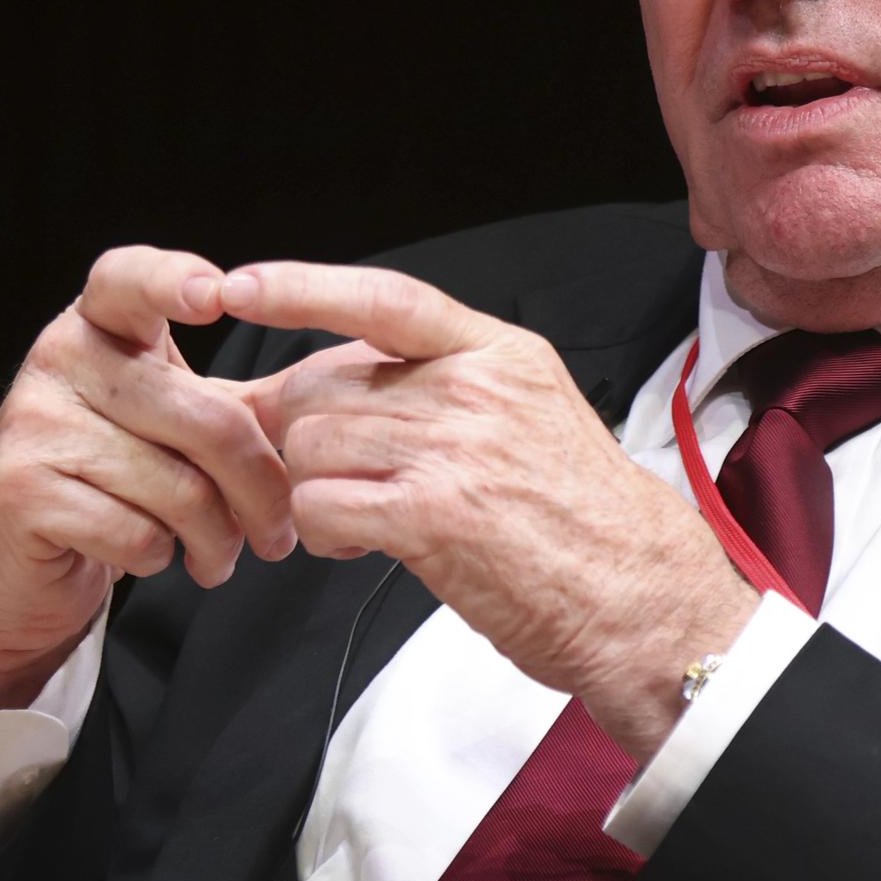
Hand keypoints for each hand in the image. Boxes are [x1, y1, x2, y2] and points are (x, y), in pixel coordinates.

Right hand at [0, 246, 295, 710]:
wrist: (6, 556)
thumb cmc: (105, 477)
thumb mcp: (168, 422)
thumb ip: (235, 404)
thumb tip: (329, 406)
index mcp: (101, 325)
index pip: (130, 279)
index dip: (173, 280)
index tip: (219, 295)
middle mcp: (61, 359)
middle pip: (206, 419)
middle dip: (261, 492)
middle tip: (278, 536)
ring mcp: (34, 423)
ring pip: (178, 488)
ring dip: (216, 540)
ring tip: (218, 557)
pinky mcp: (20, 491)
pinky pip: (135, 531)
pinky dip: (160, 557)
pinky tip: (153, 556)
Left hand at [222, 261, 759, 761]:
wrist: (640, 594)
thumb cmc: (580, 519)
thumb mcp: (527, 416)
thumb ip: (437, 389)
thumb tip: (324, 384)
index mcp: (500, 354)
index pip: (384, 298)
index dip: (301, 287)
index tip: (241, 286)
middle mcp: (476, 389)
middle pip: (323, 384)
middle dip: (304, 434)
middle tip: (334, 476)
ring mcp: (455, 449)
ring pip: (312, 445)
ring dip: (315, 489)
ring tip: (361, 519)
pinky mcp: (434, 516)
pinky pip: (321, 504)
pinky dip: (321, 531)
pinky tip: (359, 545)